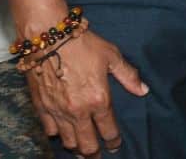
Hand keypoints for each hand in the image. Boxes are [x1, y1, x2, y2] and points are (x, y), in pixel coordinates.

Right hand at [22, 28, 148, 155]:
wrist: (50, 39)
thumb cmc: (84, 46)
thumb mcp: (112, 57)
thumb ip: (128, 76)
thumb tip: (144, 90)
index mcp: (99, 100)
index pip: (108, 130)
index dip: (114, 141)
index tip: (115, 146)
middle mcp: (78, 111)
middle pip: (87, 144)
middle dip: (94, 153)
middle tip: (98, 156)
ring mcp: (58, 112)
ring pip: (68, 141)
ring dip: (76, 147)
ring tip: (82, 150)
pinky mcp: (42, 108)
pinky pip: (49, 130)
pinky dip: (57, 135)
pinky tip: (62, 134)